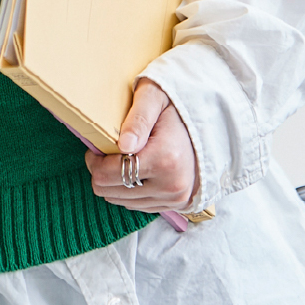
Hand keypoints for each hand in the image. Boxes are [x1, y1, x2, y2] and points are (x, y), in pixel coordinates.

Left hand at [86, 79, 197, 213]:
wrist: (211, 121)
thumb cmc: (177, 106)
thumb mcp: (154, 97)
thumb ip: (137, 119)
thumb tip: (123, 145)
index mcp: (164, 159)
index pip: (108, 174)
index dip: (94, 161)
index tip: (96, 147)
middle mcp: (171, 185)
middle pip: (110, 192)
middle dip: (102, 172)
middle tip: (107, 153)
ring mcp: (176, 198)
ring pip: (122, 202)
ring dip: (116, 183)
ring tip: (124, 160)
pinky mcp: (178, 205)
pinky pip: (138, 206)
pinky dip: (131, 191)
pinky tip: (136, 171)